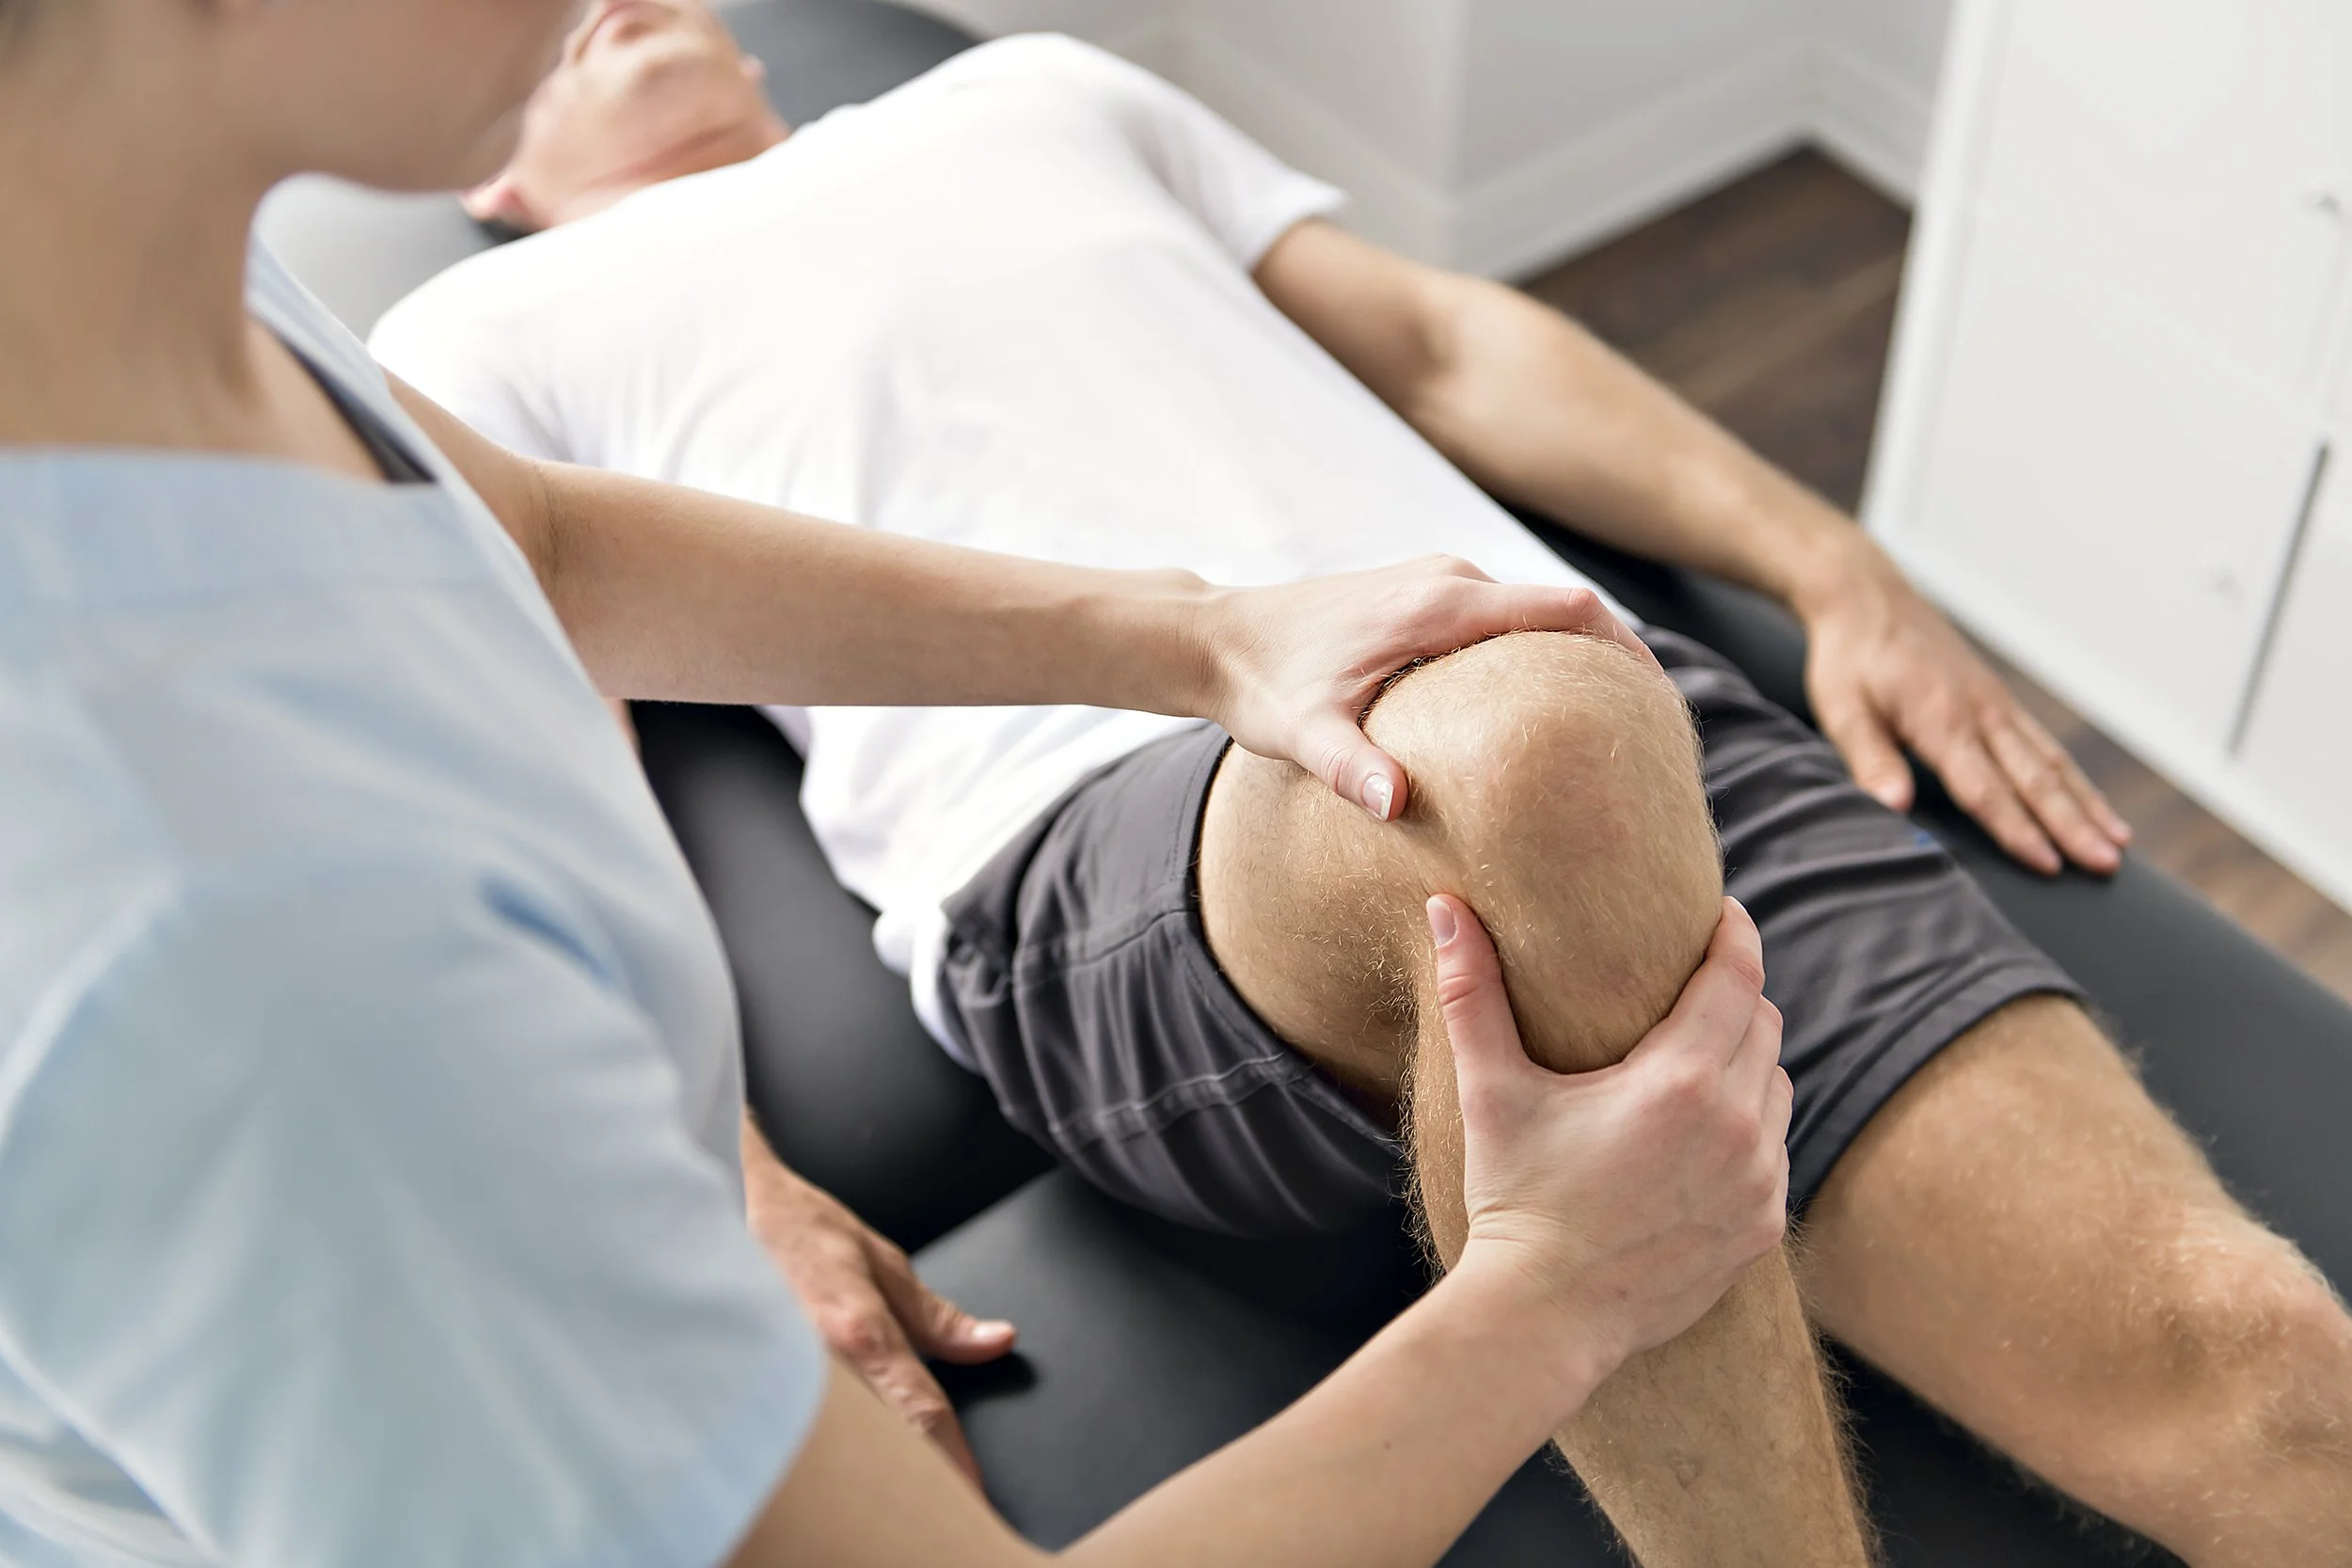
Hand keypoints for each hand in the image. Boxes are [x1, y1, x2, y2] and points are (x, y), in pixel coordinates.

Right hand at [740, 1120, 1013, 1484]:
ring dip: (863, 1464)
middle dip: (910, 1470)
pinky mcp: (750, 1389)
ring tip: (879, 1477)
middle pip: (879, 1444)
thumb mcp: (879, 1262)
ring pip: (837, 1447)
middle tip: (934, 1491)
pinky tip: (822, 1456)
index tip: (972, 1494)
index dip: (953, 1460)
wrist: (717, 1208)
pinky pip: (793, 1434)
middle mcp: (818, 1366)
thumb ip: (936, 1317)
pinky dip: (817, 1448)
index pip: (921, 1411)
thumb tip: (994, 1342)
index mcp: (859, 1331)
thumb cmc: (796, 1230)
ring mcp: (780, 1382)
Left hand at [1202, 556, 1652, 822]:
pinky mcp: (1423, 597)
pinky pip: (1503, 621)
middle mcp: (1449, 579)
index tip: (1665, 703)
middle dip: (1616, 663)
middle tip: (1657, 732)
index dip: (1628, 650)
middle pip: (1566, 610)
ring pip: (1535, 615)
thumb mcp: (1301, 734)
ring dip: (1577, 659)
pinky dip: (1538, 656)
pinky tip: (1545, 713)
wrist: (1214, 637)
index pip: (1567, 609)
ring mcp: (1437, 582)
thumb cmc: (1259, 683)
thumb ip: (1351, 768)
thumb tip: (1398, 806)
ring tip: (1615, 728)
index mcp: (1440, 603)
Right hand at [1429, 894, 1790, 1368]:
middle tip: (1697, 986)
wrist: (1544, 1316)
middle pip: (1764, 1027)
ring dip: (1748, 1064)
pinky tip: (1706, 1134)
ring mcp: (1759, 1182)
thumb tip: (1444, 907)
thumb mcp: (1491, 1091)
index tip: (1723, 913)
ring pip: (1777, 1088)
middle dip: (1737, 997)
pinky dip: (1752, 1130)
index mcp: (1679, 1082)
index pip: (1737, 979)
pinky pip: (1777, 1152)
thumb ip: (1471, 994)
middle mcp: (1736, 1127)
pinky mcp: (1763, 1228)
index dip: (1735, 936)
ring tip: (1701, 1058)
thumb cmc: (1514, 1198)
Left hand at [1797, 539, 2128, 874]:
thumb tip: (1893, 808)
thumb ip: (1870, 758)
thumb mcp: (1842, 709)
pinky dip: (2073, 778)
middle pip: (2035, 779)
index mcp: (1941, 720)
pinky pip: (2045, 745)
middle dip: (2073, 826)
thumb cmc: (1849, 658)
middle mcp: (1981, 713)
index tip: (2049, 866)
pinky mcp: (1998, 699)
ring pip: (2052, 762)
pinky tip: (2092, 804)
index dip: (2017, 830)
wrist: (1866, 597)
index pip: (1985, 788)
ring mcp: (1996, 705)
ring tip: (2119, 844)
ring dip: (2087, 805)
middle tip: (2108, 866)